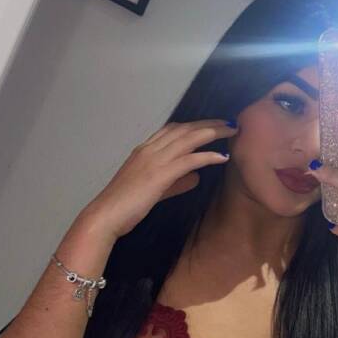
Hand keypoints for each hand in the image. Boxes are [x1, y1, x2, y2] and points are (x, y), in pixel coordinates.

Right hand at [85, 119, 236, 241]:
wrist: (106, 215)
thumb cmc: (125, 206)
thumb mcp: (153, 190)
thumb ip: (175, 182)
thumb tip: (195, 177)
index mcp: (144, 150)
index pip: (172, 130)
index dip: (193, 125)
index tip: (210, 124)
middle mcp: (149, 149)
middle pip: (184, 129)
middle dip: (208, 123)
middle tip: (228, 122)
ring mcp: (154, 160)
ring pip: (189, 138)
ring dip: (212, 132)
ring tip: (231, 130)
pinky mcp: (160, 174)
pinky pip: (190, 160)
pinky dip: (208, 156)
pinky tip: (222, 157)